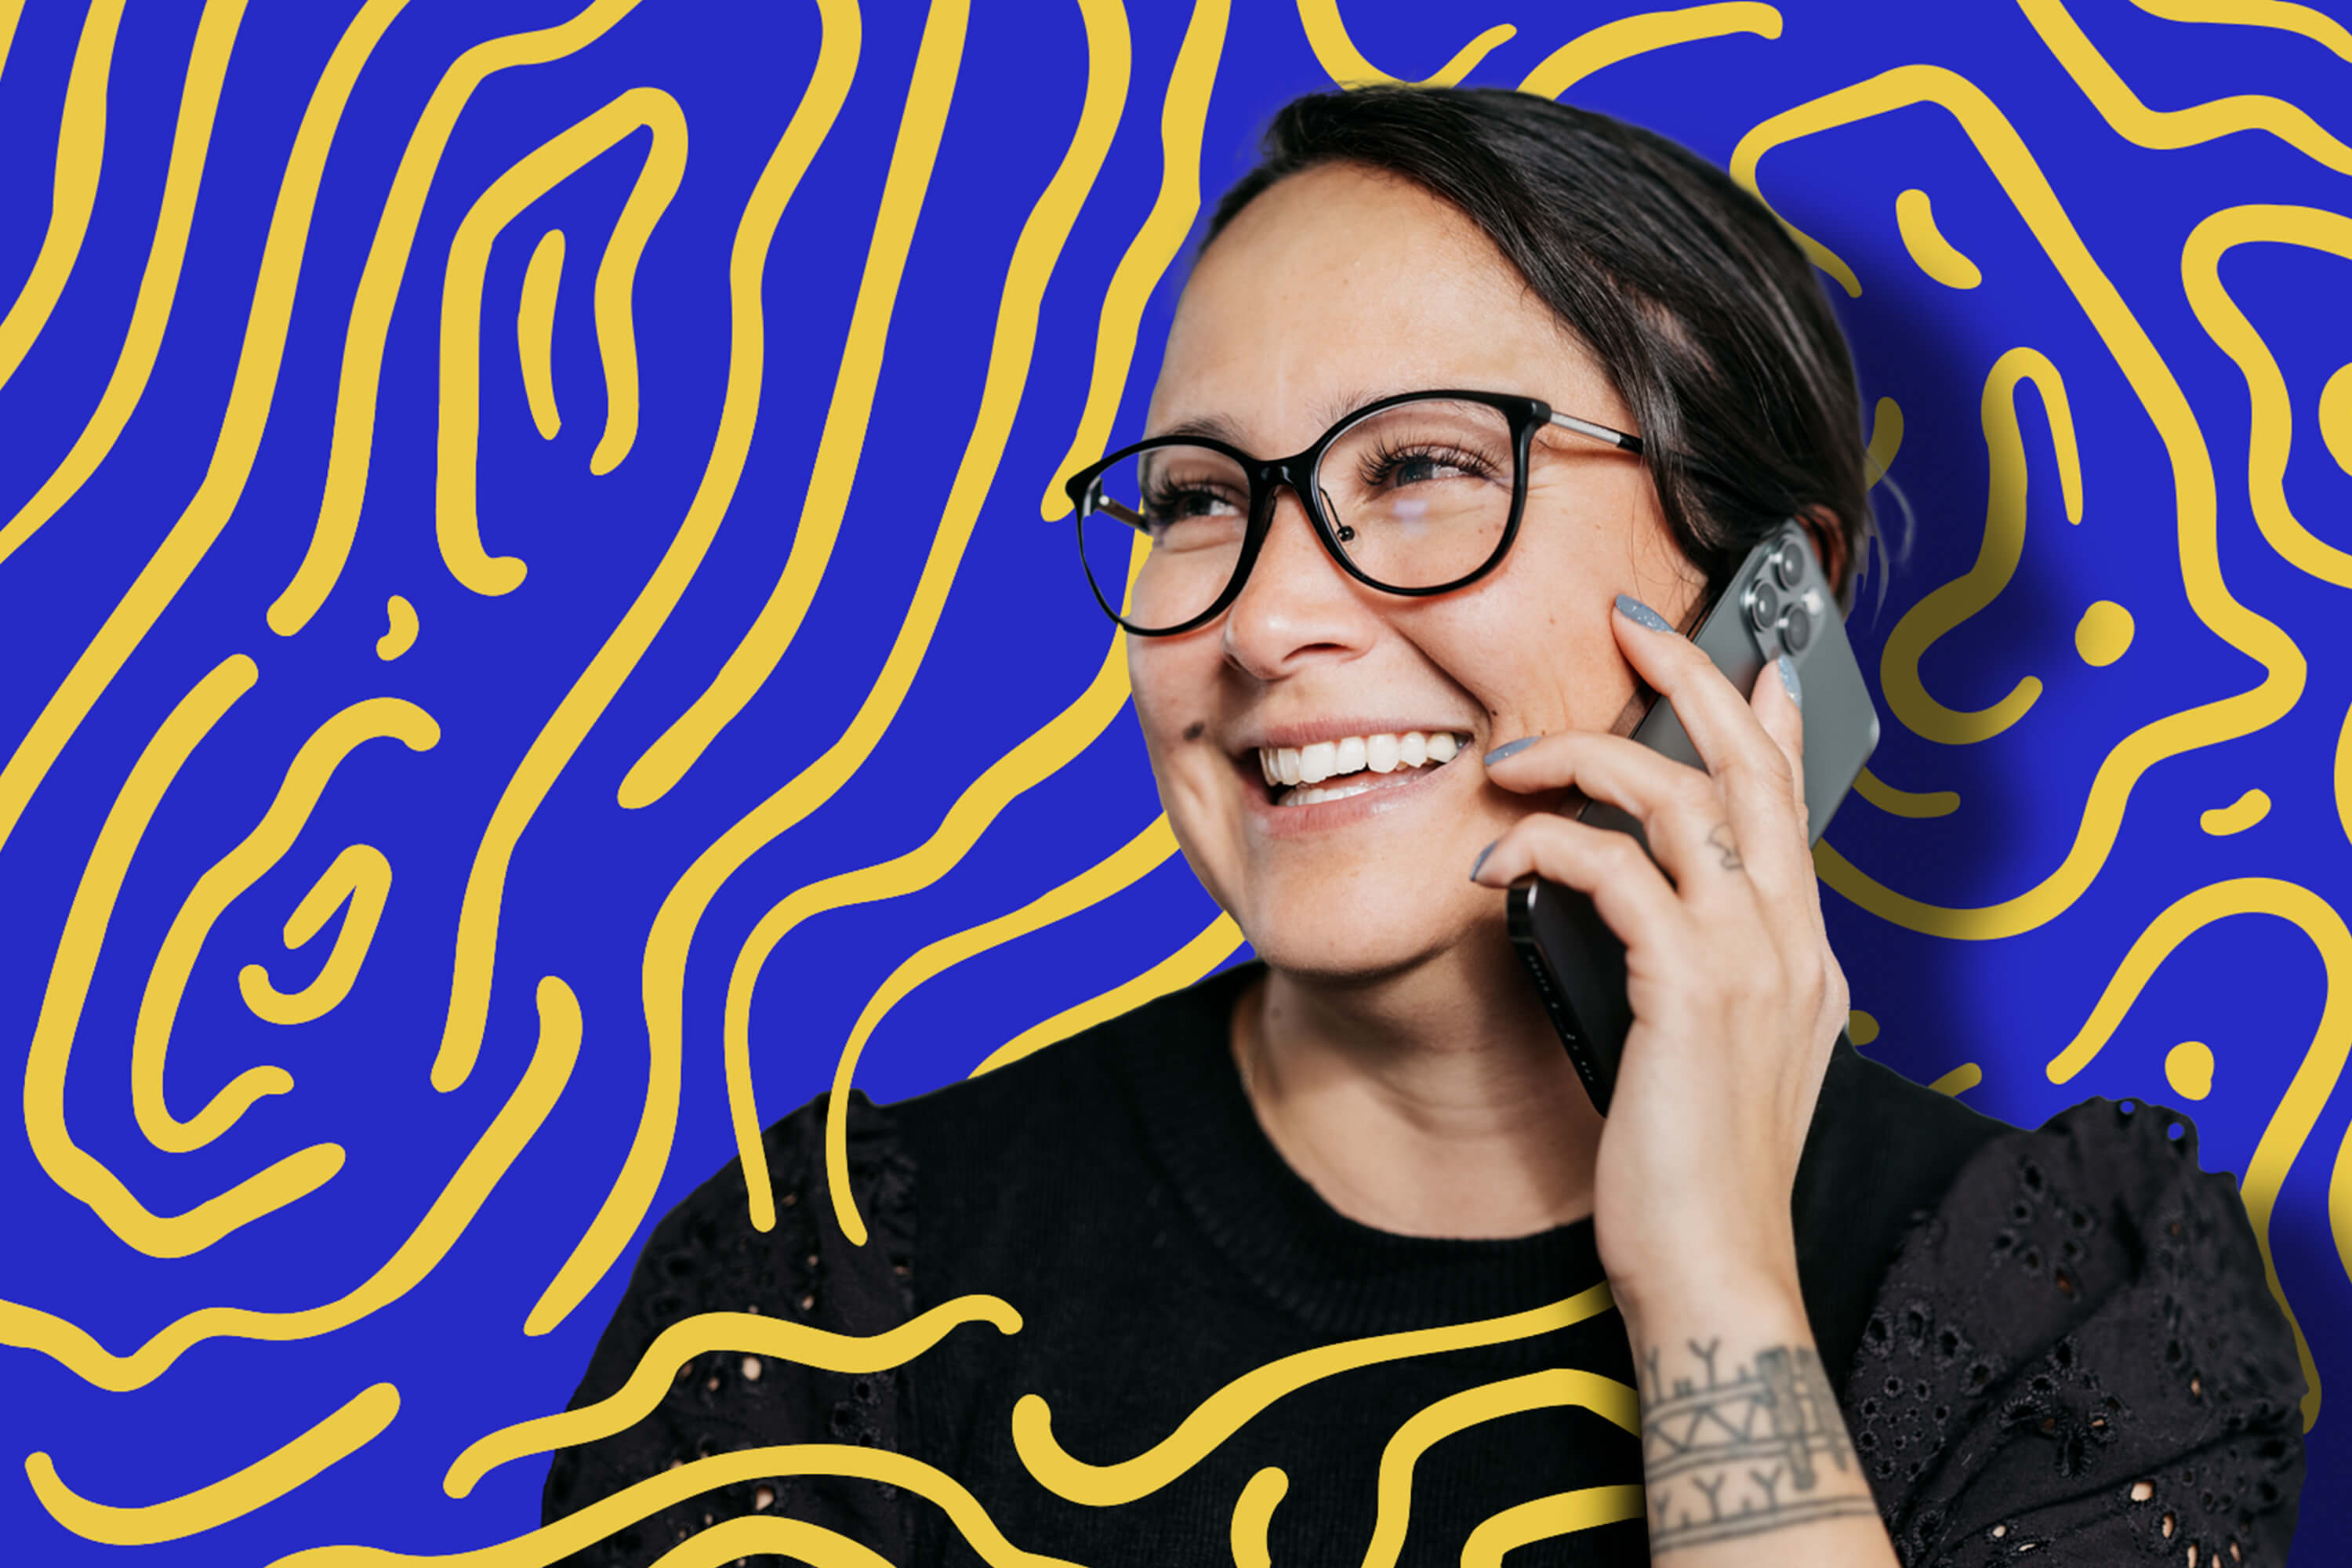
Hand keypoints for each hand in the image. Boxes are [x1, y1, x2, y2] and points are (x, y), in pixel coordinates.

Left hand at [1468, 593, 1850, 1312]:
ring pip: (1681, 797)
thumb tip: (1642, 910)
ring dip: (1586, 758)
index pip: (1794, 803)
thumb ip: (1695, 971)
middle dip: (1693, 675)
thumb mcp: (1708, 1053)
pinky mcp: (1690, 991)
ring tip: (1514, 759)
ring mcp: (1750, 962)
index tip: (1752, 652)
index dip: (1772, 715)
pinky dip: (1548, 845)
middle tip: (1631, 623)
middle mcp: (1791, 941)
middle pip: (1753, 764)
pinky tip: (1497, 861)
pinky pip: (1616, 871)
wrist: (1718, 1275)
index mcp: (1802, 954)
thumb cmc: (1694, 1174)